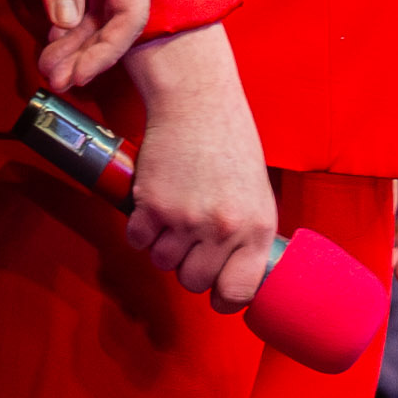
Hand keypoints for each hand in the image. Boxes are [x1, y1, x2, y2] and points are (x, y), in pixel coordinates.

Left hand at [36, 0, 154, 90]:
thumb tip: (62, 24)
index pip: (130, 16)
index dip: (107, 51)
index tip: (82, 74)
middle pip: (110, 25)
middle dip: (84, 58)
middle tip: (58, 81)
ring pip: (94, 19)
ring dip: (73, 47)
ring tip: (49, 70)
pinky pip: (83, 6)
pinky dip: (67, 28)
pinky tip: (52, 46)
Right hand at [118, 25, 283, 304]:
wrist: (197, 101)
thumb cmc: (229, 141)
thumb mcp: (256, 192)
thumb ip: (247, 235)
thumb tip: (234, 275)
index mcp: (258, 227)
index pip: (240, 291)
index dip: (225, 297)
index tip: (217, 292)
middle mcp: (224, 228)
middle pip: (194, 281)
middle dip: (188, 266)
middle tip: (190, 241)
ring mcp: (186, 219)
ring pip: (163, 263)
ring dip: (163, 245)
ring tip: (173, 217)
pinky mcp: (152, 205)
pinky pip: (138, 241)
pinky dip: (141, 229)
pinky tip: (153, 206)